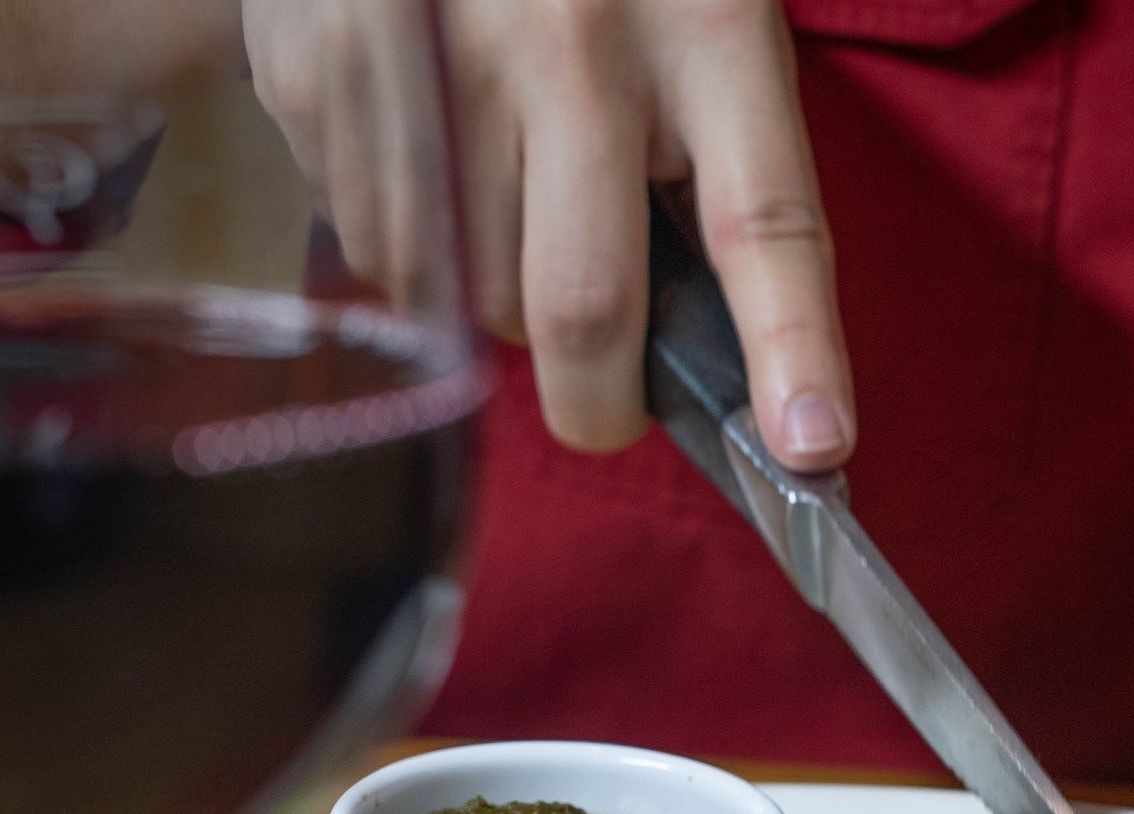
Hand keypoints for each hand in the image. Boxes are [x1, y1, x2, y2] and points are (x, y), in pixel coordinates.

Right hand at [244, 0, 854, 466]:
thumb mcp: (699, 17)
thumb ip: (716, 172)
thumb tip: (714, 366)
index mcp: (700, 25)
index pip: (763, 221)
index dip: (792, 351)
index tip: (812, 451)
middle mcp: (566, 42)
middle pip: (580, 307)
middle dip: (599, 396)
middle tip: (607, 396)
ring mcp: (432, 57)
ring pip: (469, 297)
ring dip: (501, 303)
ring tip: (512, 202)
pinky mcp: (322, 71)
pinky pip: (380, 250)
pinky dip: (422, 250)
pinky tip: (431, 157)